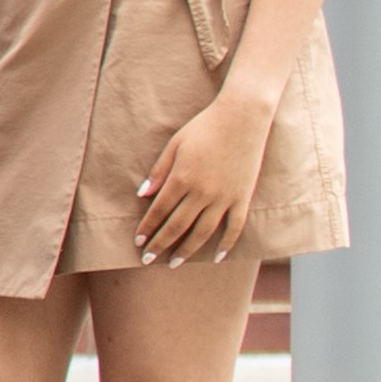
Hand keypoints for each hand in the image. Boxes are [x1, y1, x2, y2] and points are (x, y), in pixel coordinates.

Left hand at [135, 81, 277, 265]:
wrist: (242, 117)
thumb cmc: (204, 127)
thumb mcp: (174, 145)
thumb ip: (158, 172)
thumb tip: (142, 195)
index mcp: (181, 179)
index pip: (158, 212)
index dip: (147, 229)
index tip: (137, 242)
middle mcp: (202, 193)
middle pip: (177, 227)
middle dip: (160, 245)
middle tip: (147, 260)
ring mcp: (225, 197)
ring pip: (203, 232)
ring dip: (187, 250)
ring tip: (174, 263)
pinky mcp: (243, 197)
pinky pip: (234, 227)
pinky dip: (226, 244)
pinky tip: (216, 257)